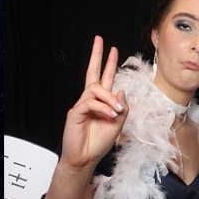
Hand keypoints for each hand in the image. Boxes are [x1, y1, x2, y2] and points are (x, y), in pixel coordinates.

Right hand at [59, 37, 128, 171]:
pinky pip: (90, 103)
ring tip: (117, 111)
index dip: (109, 64)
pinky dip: (103, 108)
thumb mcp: (118, 125)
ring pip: (95, 89)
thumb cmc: (99, 143)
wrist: (85, 158)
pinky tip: (110, 115)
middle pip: (92, 73)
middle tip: (100, 40)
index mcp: (101, 102)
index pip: (105, 79)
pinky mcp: (75, 112)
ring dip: (109, 99)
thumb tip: (121, 90)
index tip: (113, 49)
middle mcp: (90, 100)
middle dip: (97, 56)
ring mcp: (82, 105)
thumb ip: (122, 108)